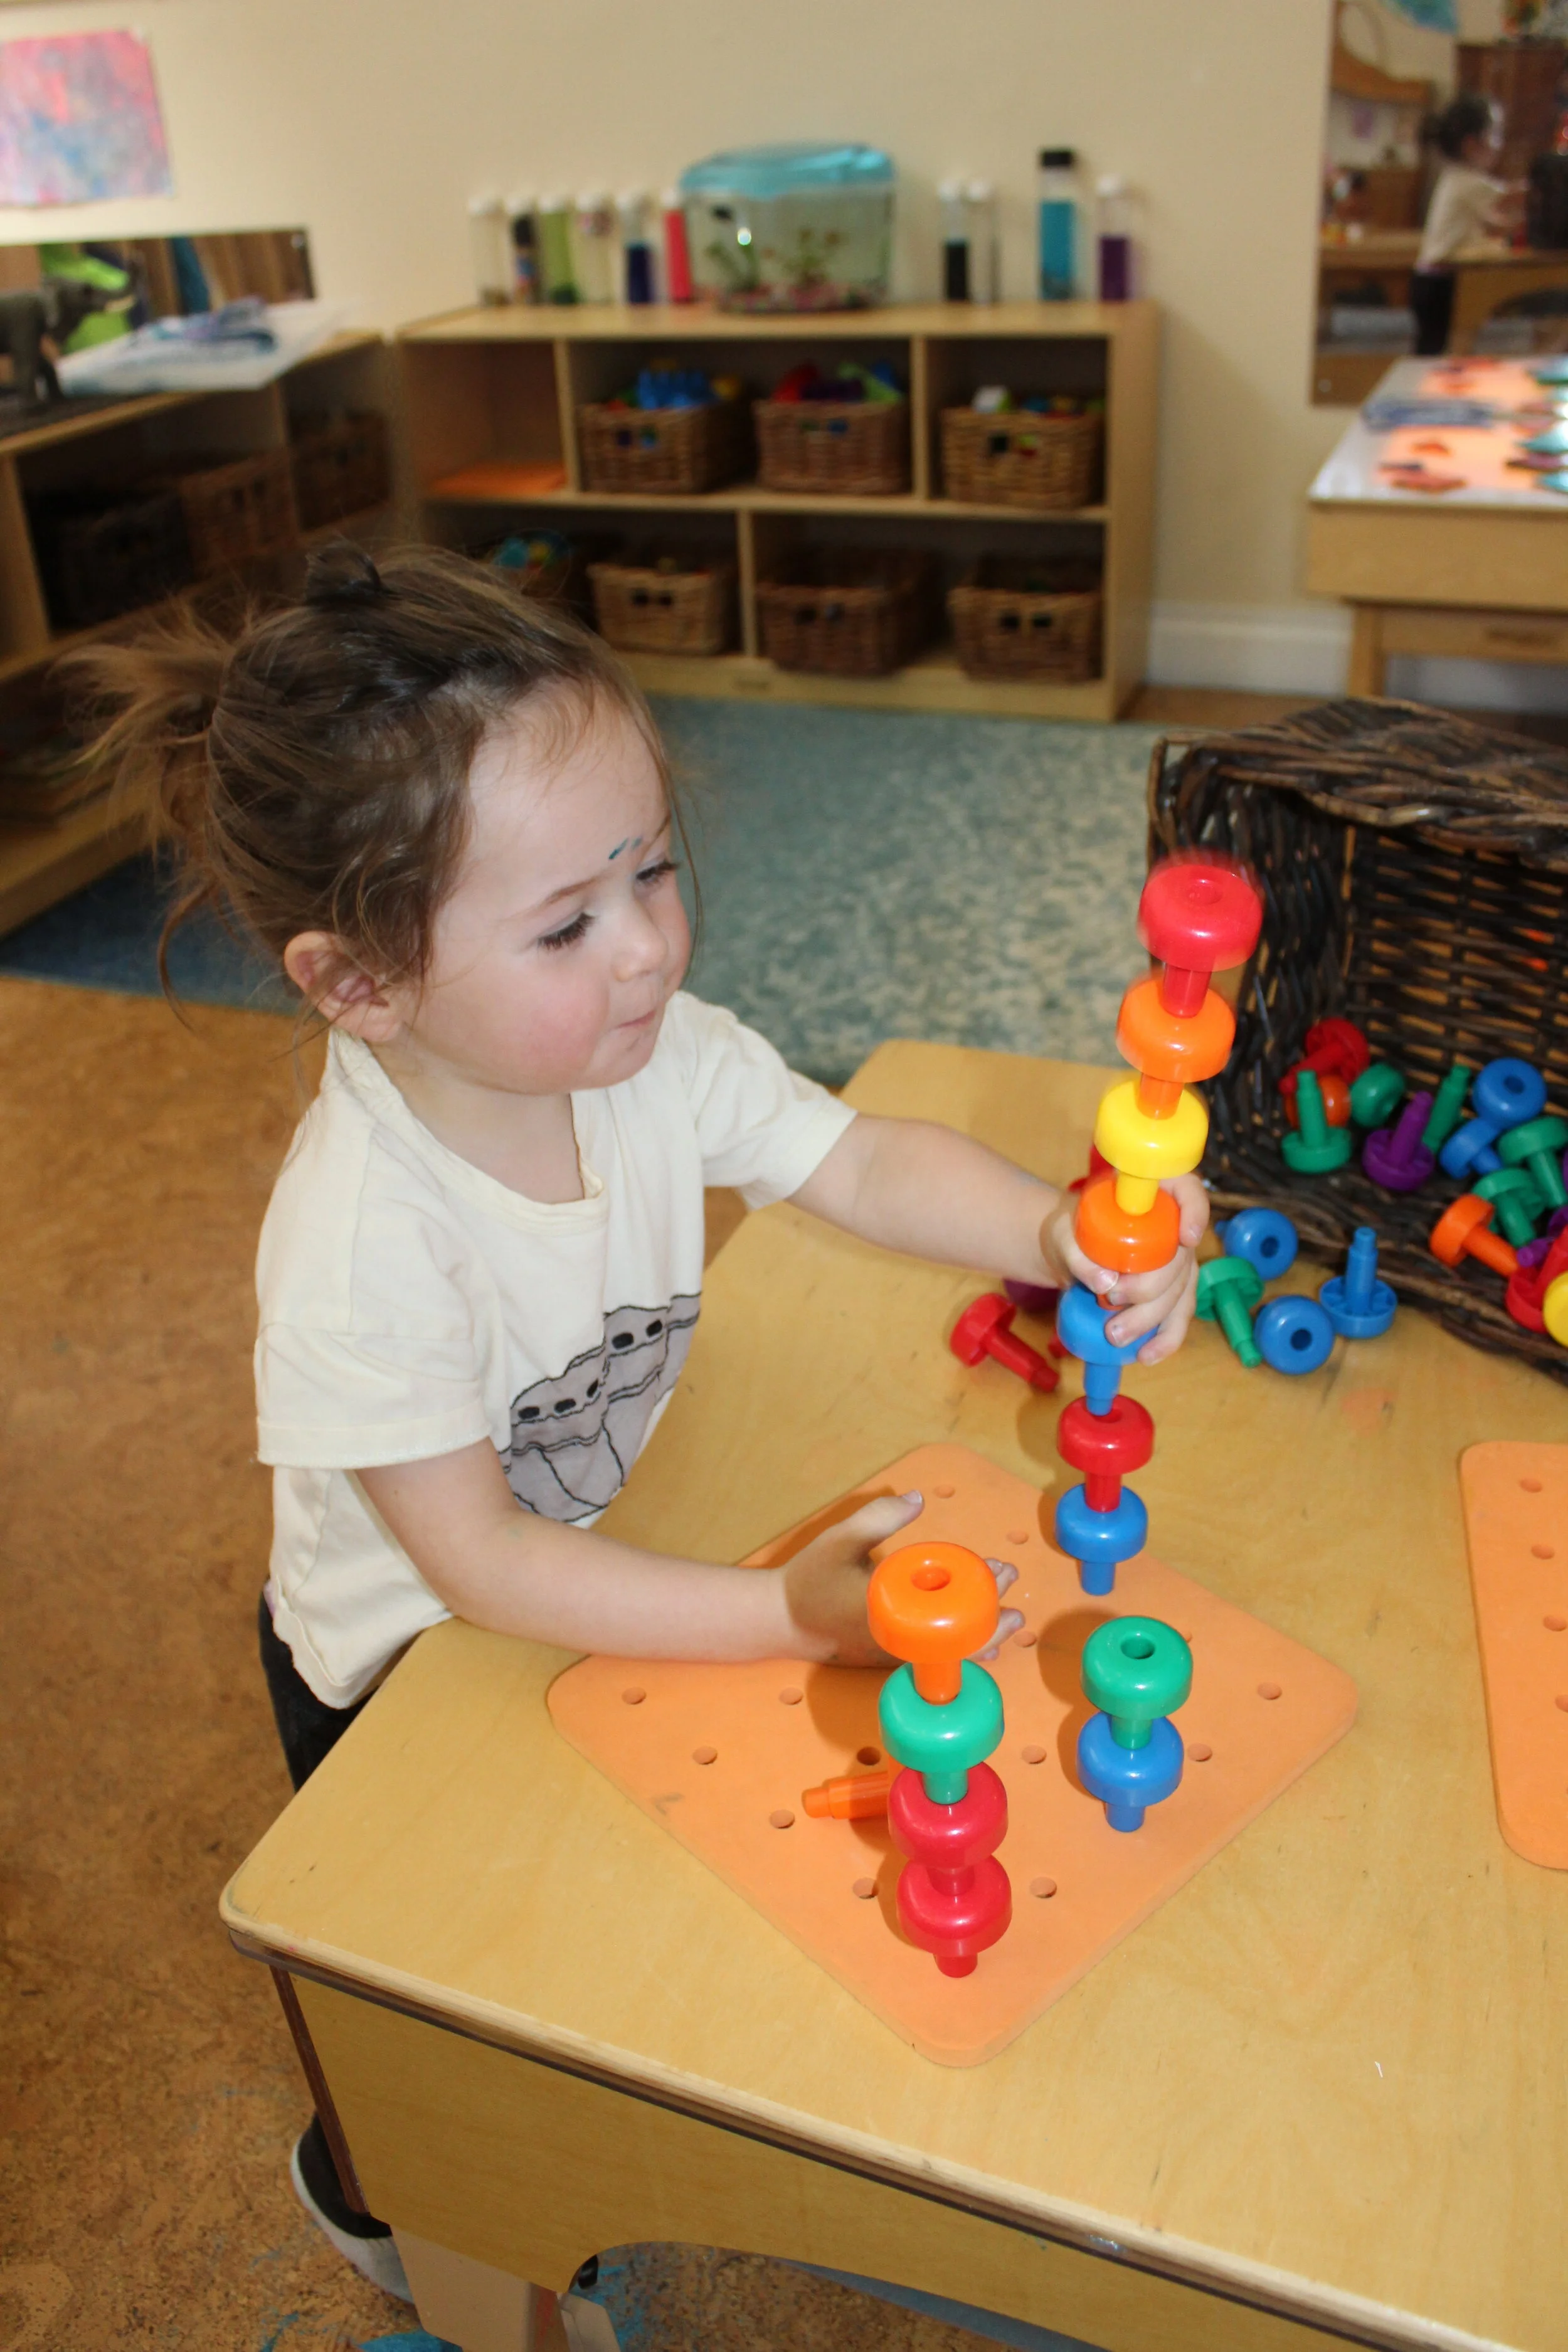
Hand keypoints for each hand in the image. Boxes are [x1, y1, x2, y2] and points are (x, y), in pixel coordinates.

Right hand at [780, 1491, 1022, 1664]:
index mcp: (889, 1610)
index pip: (947, 1605)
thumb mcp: (839, 1540)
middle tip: (1011, 1590)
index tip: (999, 1569)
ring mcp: (894, 1657)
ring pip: (949, 1654)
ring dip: (980, 1634)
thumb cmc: (809, 1579)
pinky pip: (934, 1658)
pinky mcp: (890, 1661)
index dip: (980, 1589)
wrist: (781, 1621)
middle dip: (991, 1615)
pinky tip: (976, 1638)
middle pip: (957, 1638)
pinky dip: (959, 1647)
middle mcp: (897, 1641)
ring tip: (1008, 1620)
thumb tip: (917, 1499)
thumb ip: (879, 1517)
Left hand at [1038, 1172, 1208, 1366]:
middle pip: (1181, 1257)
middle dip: (1150, 1287)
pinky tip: (1147, 1355)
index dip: (1195, 1211)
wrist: (1071, 1252)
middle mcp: (1175, 1226)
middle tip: (1111, 1300)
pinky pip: (1179, 1317)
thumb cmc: (1071, 1232)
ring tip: (1115, 1335)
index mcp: (1154, 1193)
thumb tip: (1105, 1285)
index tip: (1186, 1238)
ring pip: (1181, 1292)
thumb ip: (1078, 1255)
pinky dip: (1165, 1340)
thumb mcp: (1063, 1235)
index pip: (1188, 1190)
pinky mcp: (1174, 1292)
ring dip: (1152, 1319)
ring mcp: (1178, 1261)